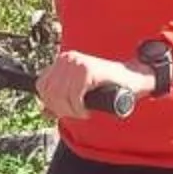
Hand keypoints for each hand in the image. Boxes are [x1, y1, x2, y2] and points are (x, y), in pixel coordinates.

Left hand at [35, 49, 150, 121]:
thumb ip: (61, 99)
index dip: (49, 103)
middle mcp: (67, 58)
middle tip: (75, 115)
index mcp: (62, 61)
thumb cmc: (106, 86)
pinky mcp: (87, 70)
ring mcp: (77, 63)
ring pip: (61, 96)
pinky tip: (86, 111)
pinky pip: (74, 96)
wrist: (132, 78)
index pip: (41, 85)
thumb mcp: (79, 91)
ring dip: (70, 111)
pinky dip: (79, 109)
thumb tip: (44, 112)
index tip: (62, 112)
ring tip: (82, 113)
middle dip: (60, 109)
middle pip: (50, 92)